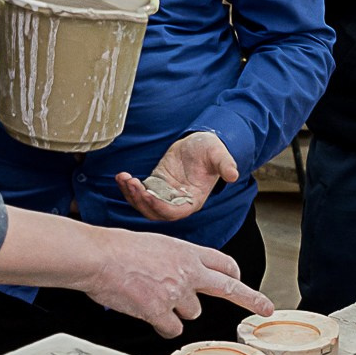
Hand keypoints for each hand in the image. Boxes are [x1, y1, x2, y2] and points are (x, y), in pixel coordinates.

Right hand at [78, 225, 273, 336]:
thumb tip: (180, 277)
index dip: (235, 274)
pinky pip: (171, 329)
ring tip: (151, 296)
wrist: (98, 257)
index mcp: (187, 252)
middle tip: (265, 308)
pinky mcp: (161, 312)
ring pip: (191, 313)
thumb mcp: (157, 245)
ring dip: (176, 311)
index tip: (244, 282)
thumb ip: (176, 260)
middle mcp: (189, 272)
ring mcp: (177, 293)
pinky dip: (161, 325)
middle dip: (251, 299)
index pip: (223, 263)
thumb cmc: (119, 249)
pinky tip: (145, 312)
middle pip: (229, 287)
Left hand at [116, 131, 237, 222]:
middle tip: (132, 184)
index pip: (174, 212)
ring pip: (144, 205)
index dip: (160, 207)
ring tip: (124, 179)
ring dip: (132, 195)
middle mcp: (177, 201)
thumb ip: (226, 165)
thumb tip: (234, 175)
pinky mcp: (154, 185)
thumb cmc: (211, 149)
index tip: (148, 194)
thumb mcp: (219, 154)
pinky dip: (128, 187)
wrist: (200, 142)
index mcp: (193, 200)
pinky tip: (121, 176)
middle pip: (155, 212)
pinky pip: (138, 192)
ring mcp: (164, 194)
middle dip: (141, 201)